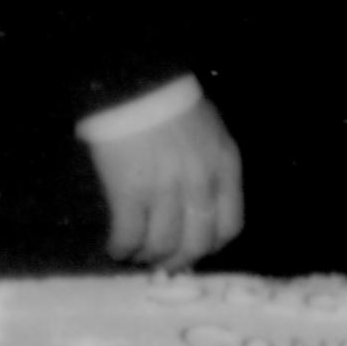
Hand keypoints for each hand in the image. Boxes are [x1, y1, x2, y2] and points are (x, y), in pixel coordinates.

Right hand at [89, 98, 243, 267]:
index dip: (211, 246)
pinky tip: (117, 247)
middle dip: (179, 260)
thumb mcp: (210, 131)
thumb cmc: (171, 102)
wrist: (135, 82)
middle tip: (164, 262)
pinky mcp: (129, 191)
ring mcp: (165, 189)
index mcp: (224, 166)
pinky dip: (122, 248)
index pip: (229, 226)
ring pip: (161, 245)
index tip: (196, 250)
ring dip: (148, 256)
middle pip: (196, 244)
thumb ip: (212, 167)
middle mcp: (199, 182)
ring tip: (137, 253)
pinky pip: (128, 235)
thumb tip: (200, 208)